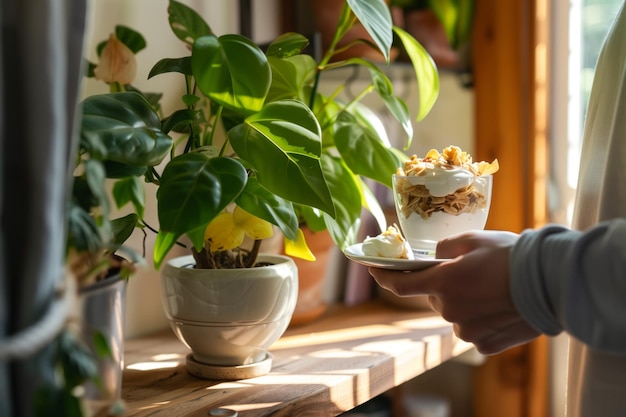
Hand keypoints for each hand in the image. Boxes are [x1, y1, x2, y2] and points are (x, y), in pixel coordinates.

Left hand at [369, 230, 540, 354]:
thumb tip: (436, 259)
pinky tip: (500, 307)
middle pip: (436, 298)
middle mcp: (449, 311)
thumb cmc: (511, 256)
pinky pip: (475, 330)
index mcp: (442, 284)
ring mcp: (467, 331)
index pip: (401, 284)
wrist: (550, 282)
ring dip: (465, 303)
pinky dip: (482, 319)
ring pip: (456, 315)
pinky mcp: (485, 345)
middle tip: (470, 272)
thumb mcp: (472, 239)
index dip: (384, 277)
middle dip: (445, 285)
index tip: (373, 271)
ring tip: (492, 289)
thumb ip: (445, 249)